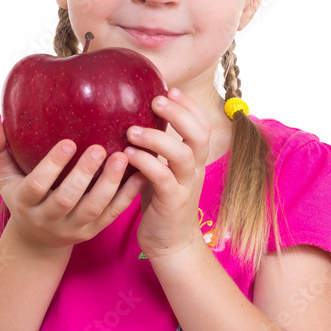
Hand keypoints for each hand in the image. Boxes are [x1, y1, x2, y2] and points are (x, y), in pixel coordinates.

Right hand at [0, 117, 144, 251]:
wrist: (36, 241)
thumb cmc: (21, 195)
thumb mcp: (3, 176)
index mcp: (26, 203)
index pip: (37, 186)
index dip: (52, 166)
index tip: (68, 142)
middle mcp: (49, 219)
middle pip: (67, 200)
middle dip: (84, 175)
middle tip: (100, 147)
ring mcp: (74, 228)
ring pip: (94, 209)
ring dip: (110, 184)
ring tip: (122, 157)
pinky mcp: (94, 231)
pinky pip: (113, 214)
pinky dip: (128, 195)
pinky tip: (140, 173)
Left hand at [124, 87, 211, 259]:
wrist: (170, 242)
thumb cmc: (160, 199)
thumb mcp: (162, 167)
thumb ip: (156, 145)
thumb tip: (133, 113)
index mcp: (194, 158)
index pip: (202, 124)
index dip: (189, 106)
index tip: (170, 89)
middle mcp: (195, 169)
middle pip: (200, 134)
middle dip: (179, 113)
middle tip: (156, 100)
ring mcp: (186, 186)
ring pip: (183, 154)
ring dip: (158, 138)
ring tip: (132, 130)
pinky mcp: (173, 203)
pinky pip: (163, 178)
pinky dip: (146, 163)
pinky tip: (128, 155)